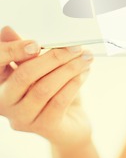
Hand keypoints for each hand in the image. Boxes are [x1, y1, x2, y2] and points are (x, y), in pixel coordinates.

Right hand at [0, 27, 92, 148]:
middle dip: (53, 57)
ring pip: (44, 88)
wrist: (70, 125)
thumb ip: (25, 51)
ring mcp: (23, 118)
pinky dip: (74, 83)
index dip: (13, 50)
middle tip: (75, 47)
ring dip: (69, 69)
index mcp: (0, 84)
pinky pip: (59, 101)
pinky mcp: (44, 127)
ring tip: (85, 58)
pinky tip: (85, 73)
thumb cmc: (53, 92)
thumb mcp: (39, 68)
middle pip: (25, 75)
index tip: (36, 43)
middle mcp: (5, 104)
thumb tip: (7, 30)